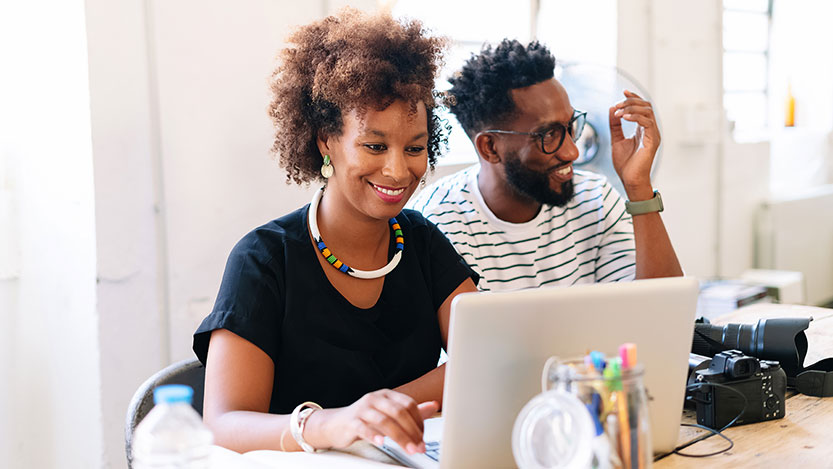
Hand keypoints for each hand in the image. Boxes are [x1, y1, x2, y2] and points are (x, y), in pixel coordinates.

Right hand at [313, 389, 438, 453]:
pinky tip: (382, 443)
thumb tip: (434, 405)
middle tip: (419, 447)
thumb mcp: (389, 414)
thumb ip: (411, 411)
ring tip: (408, 449)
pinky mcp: (351, 421)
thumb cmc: (365, 419)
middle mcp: (375, 399)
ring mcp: (362, 409)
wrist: (336, 424)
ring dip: (399, 437)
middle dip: (412, 432)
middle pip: (399, 412)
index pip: (408, 404)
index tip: (423, 438)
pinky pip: (364, 428)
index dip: (419, 422)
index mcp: (387, 395)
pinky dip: (374, 436)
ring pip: (384, 421)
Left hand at [608, 90, 659, 198]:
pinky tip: (624, 118)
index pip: (642, 107)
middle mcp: (650, 129)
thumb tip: (612, 109)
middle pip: (646, 106)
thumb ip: (615, 125)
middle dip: (630, 102)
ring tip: (618, 113)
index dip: (633, 98)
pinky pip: (648, 122)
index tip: (623, 92)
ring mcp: (653, 134)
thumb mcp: (616, 140)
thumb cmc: (625, 164)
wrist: (630, 180)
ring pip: (648, 111)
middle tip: (617, 105)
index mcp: (643, 129)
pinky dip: (636, 117)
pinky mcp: (653, 140)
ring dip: (631, 108)